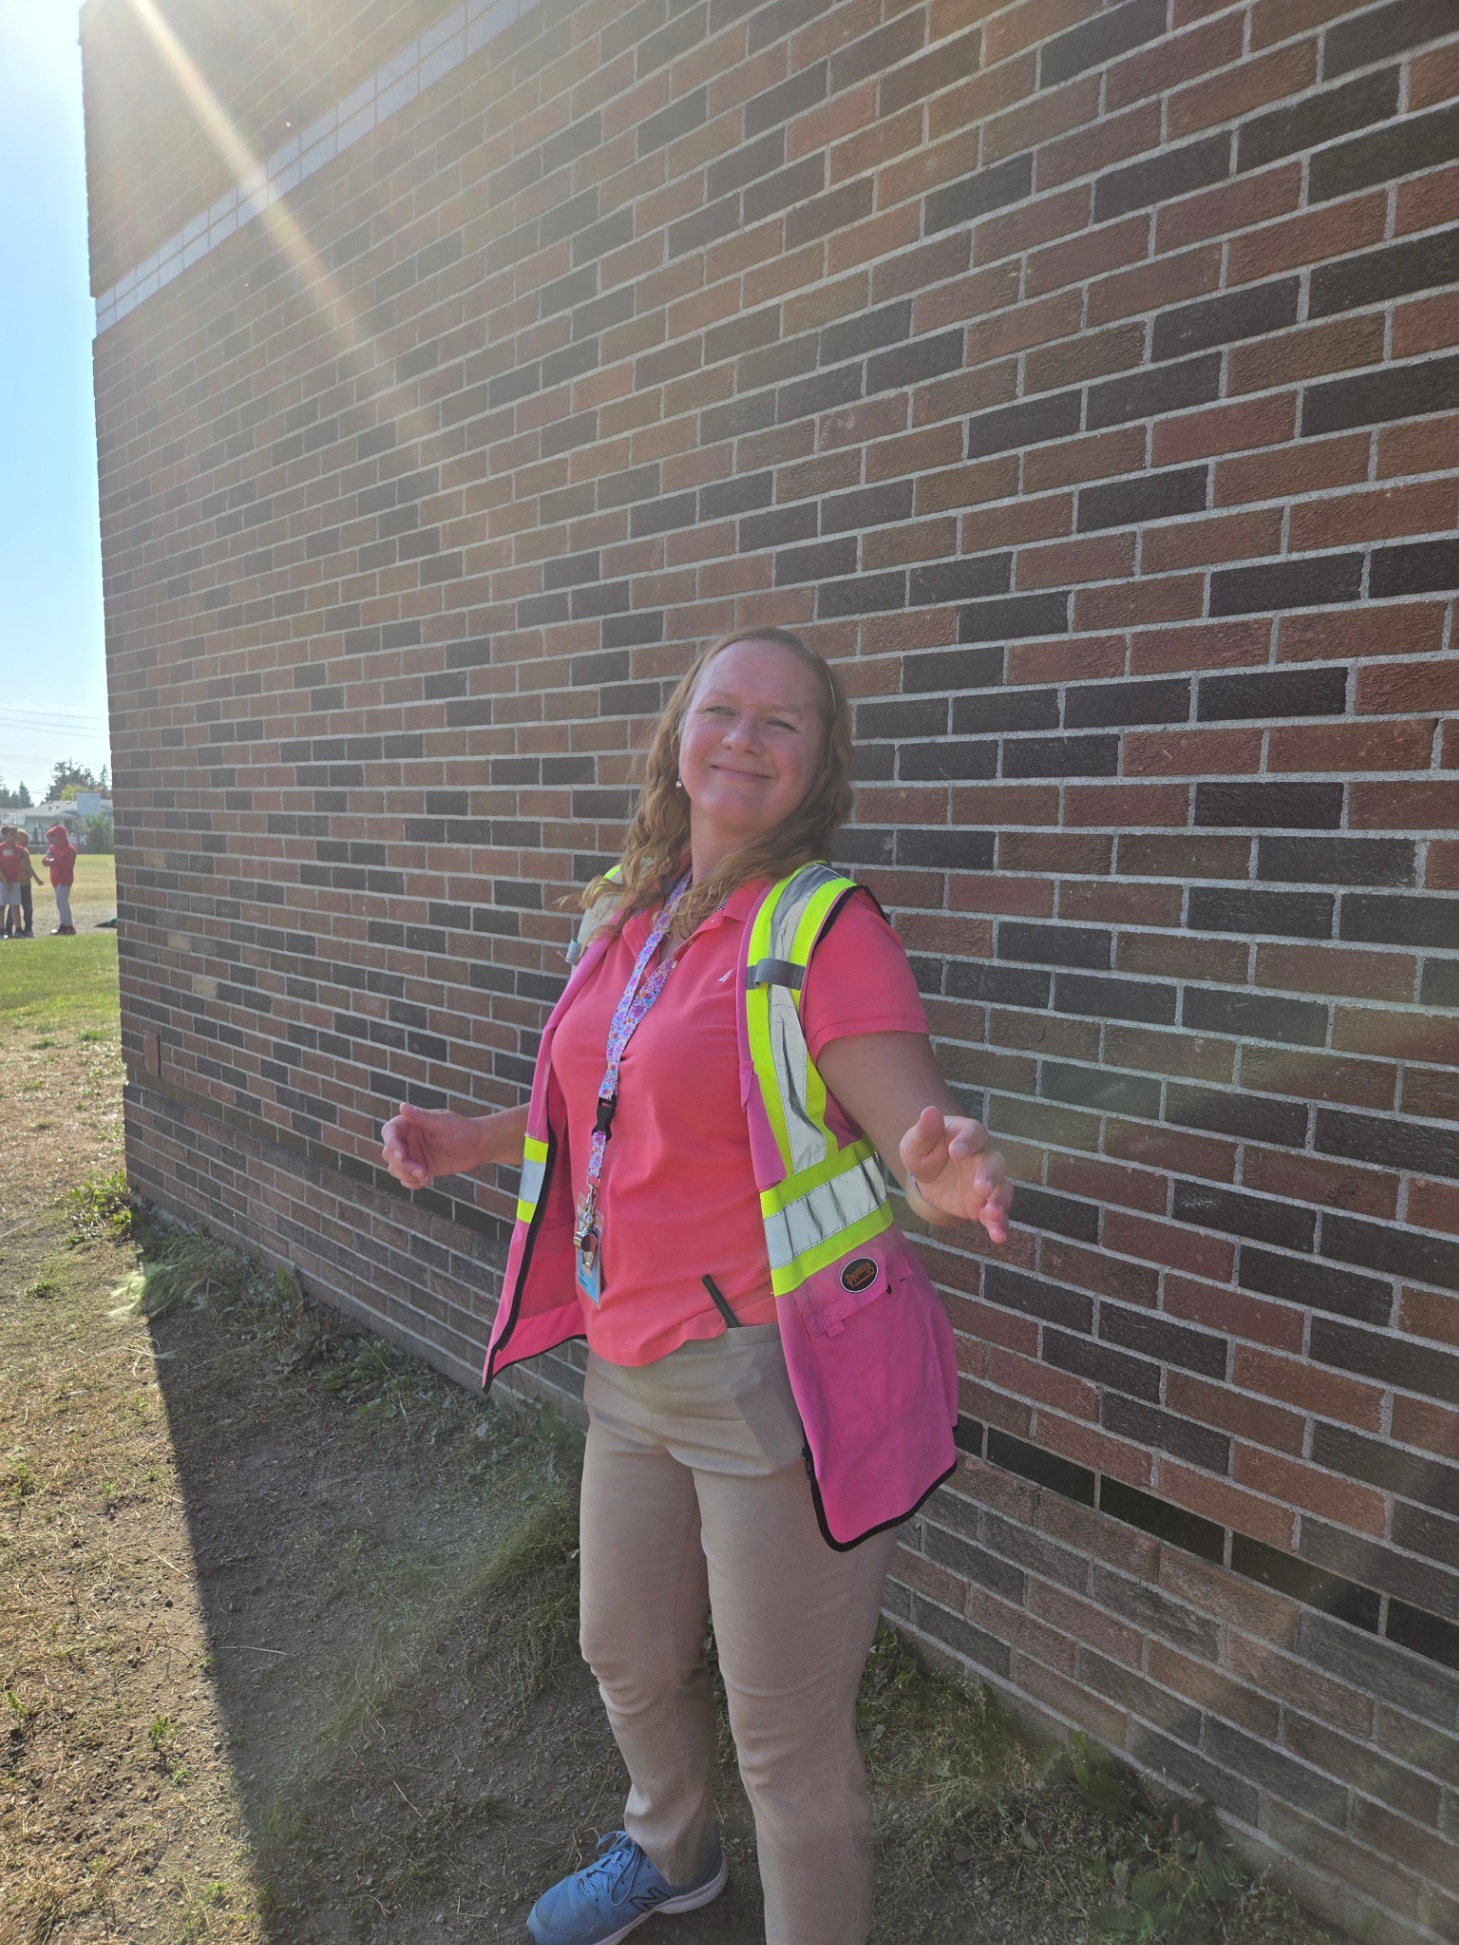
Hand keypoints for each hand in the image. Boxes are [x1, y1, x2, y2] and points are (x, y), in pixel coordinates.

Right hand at [380, 1102, 487, 1189]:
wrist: (478, 1146)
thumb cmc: (462, 1130)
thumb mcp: (443, 1123)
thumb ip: (422, 1117)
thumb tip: (403, 1106)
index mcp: (410, 1123)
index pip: (389, 1132)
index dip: (391, 1144)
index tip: (402, 1156)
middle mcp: (407, 1139)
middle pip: (389, 1153)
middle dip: (401, 1165)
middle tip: (420, 1170)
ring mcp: (412, 1155)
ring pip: (395, 1168)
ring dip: (407, 1175)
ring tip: (425, 1175)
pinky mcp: (419, 1168)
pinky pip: (406, 1179)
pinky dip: (412, 1183)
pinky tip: (426, 1180)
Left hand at [899, 1107, 1012, 1243]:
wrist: (928, 1176)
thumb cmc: (924, 1151)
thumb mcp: (916, 1141)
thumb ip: (924, 1130)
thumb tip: (930, 1110)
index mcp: (968, 1135)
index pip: (974, 1134)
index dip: (968, 1142)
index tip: (957, 1151)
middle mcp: (983, 1157)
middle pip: (994, 1163)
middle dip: (989, 1176)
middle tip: (981, 1188)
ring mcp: (988, 1182)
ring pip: (1002, 1189)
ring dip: (1000, 1202)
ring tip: (992, 1215)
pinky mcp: (984, 1204)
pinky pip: (997, 1214)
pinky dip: (999, 1225)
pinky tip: (998, 1236)